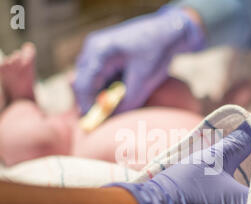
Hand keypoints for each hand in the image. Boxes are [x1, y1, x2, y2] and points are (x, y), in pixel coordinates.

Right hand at [73, 6, 204, 114]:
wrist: (167, 31)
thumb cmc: (156, 52)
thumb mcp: (143, 81)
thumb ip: (126, 103)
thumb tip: (110, 122)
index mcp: (100, 51)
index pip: (84, 84)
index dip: (87, 106)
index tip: (94, 124)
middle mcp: (93, 47)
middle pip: (82, 81)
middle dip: (91, 101)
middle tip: (102, 118)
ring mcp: (96, 47)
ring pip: (89, 78)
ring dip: (98, 93)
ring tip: (117, 101)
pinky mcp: (103, 51)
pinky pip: (97, 73)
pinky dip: (105, 85)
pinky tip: (120, 88)